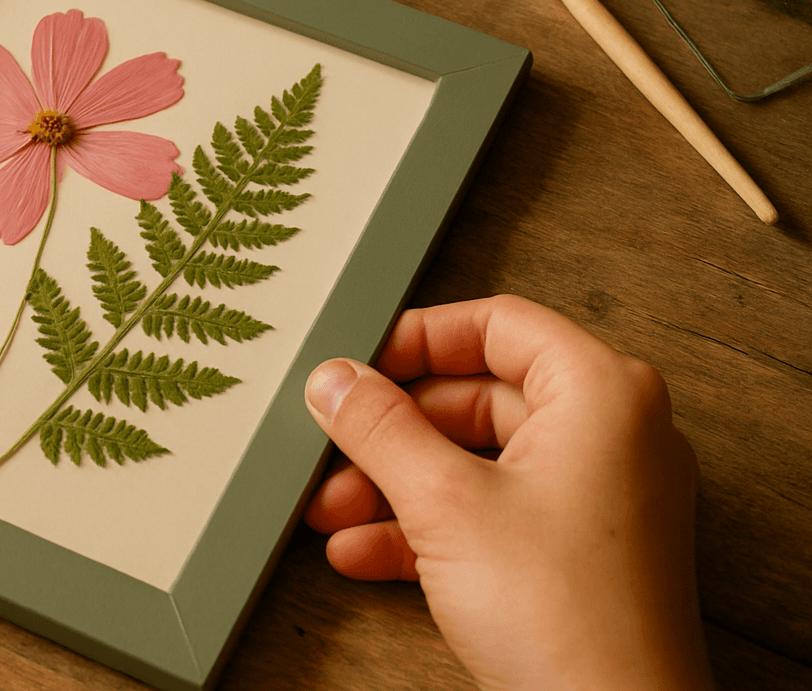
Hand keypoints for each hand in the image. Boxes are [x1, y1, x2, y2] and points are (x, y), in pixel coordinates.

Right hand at [303, 294, 711, 690]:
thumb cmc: (570, 617)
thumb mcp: (445, 503)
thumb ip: (380, 429)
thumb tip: (337, 381)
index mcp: (601, 394)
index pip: (497, 324)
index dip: (417, 338)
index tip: (359, 363)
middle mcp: (610, 435)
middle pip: (477, 396)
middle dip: (392, 430)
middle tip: (334, 441)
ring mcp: (596, 498)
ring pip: (475, 461)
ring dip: (395, 483)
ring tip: (332, 509)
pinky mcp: (575, 553)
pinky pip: (490, 514)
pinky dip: (425, 527)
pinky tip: (362, 551)